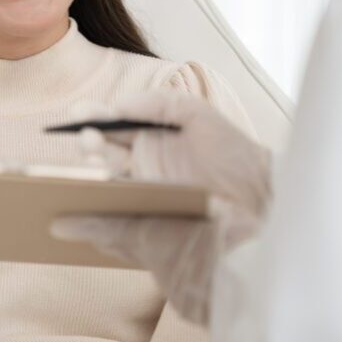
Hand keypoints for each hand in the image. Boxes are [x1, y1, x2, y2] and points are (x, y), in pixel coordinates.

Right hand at [52, 92, 270, 324]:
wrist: (266, 208)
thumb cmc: (235, 160)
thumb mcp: (200, 118)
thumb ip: (160, 104)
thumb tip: (117, 105)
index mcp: (150, 143)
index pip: (112, 129)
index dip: (93, 120)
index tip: (78, 115)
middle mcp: (140, 173)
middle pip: (102, 159)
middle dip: (90, 147)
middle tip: (86, 141)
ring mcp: (139, 204)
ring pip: (100, 193)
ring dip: (86, 182)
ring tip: (87, 169)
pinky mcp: (144, 237)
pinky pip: (110, 231)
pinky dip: (89, 226)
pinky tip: (75, 215)